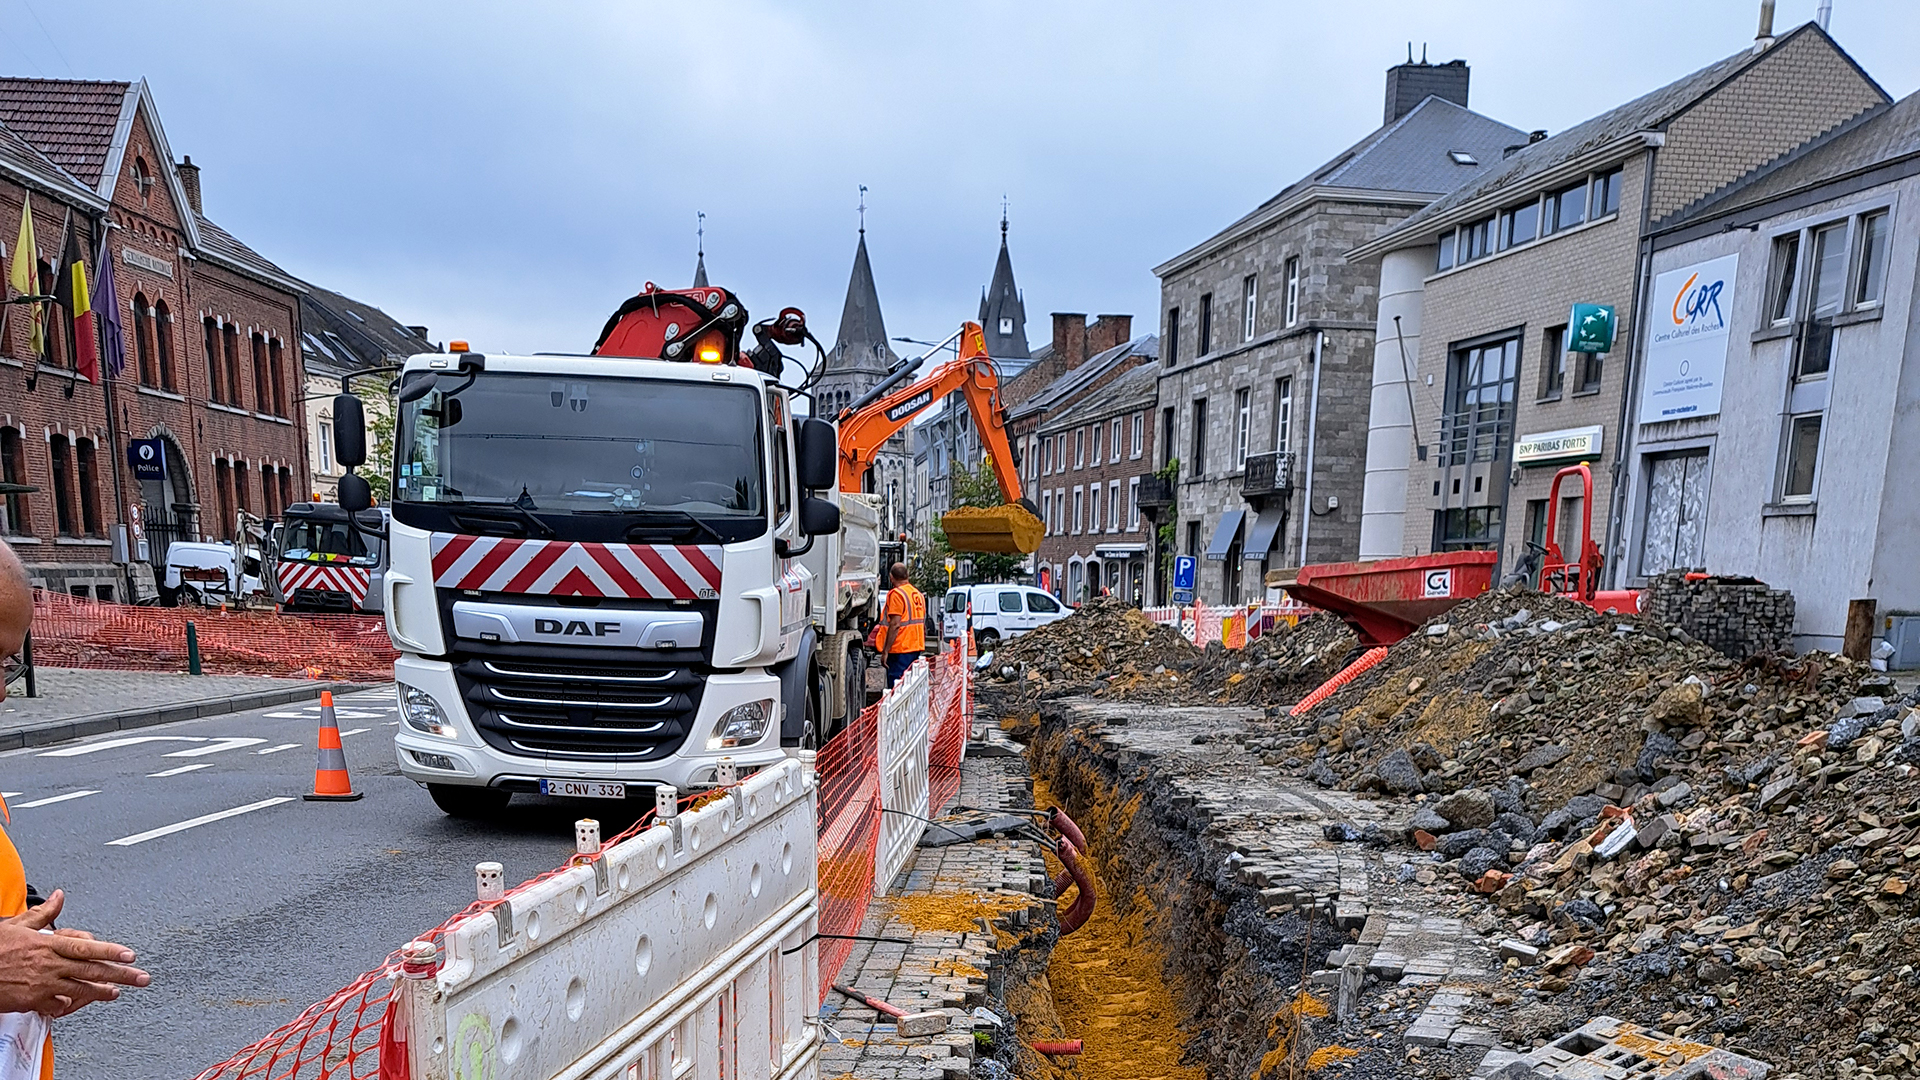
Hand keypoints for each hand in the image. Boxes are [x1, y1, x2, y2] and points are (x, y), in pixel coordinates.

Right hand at [0, 890, 149, 1016]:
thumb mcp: (18, 924)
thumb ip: (44, 913)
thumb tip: (59, 896)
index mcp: (48, 944)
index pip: (87, 947)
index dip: (111, 951)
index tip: (130, 955)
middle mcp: (49, 965)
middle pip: (92, 970)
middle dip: (120, 974)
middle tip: (141, 978)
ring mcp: (42, 985)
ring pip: (80, 990)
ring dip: (100, 992)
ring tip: (115, 992)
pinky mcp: (32, 1001)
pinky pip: (57, 1005)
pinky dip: (68, 1005)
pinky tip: (77, 1004)